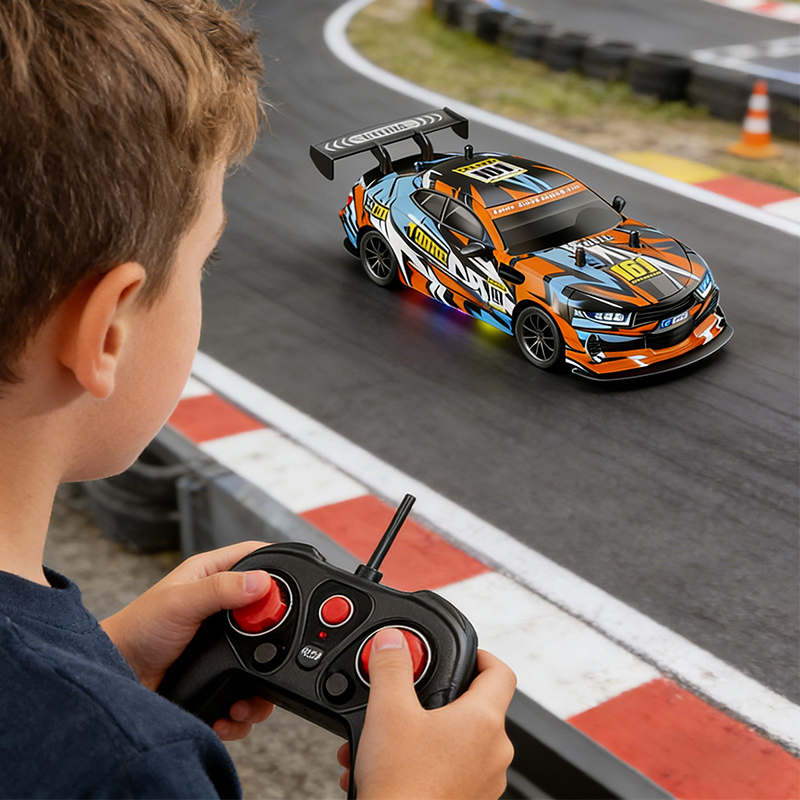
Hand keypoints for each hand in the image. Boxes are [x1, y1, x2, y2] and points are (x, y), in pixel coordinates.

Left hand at [100, 541, 275, 739]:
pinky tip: (231, 711)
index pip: (257, 559)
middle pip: (269, 613)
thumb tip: (261, 582)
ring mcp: (223, 644)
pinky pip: (248, 691)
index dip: (277, 568)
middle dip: (276, 636)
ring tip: (248, 697)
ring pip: (264, 657)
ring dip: (262, 683)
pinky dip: (245, 707)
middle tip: (273, 651)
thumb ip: (220, 589)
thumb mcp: (179, 602)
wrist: (114, 680)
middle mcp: (222, 608)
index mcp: (213, 576)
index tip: (291, 590)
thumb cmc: (135, 631)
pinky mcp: (220, 675)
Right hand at [339, 628, 515, 798]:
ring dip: (425, 733)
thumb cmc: (402, 786)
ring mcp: (484, 782)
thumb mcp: (388, 710)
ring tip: (388, 739)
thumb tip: (393, 641)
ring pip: (458, 741)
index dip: (482, 655)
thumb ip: (391, 666)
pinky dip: (425, 761)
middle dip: (438, 700)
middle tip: (410, 699)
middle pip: (475, 707)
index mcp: (484, 720)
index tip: (464, 654)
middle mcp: (494, 752)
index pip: (500, 671)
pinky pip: (451, 770)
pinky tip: (391, 766)